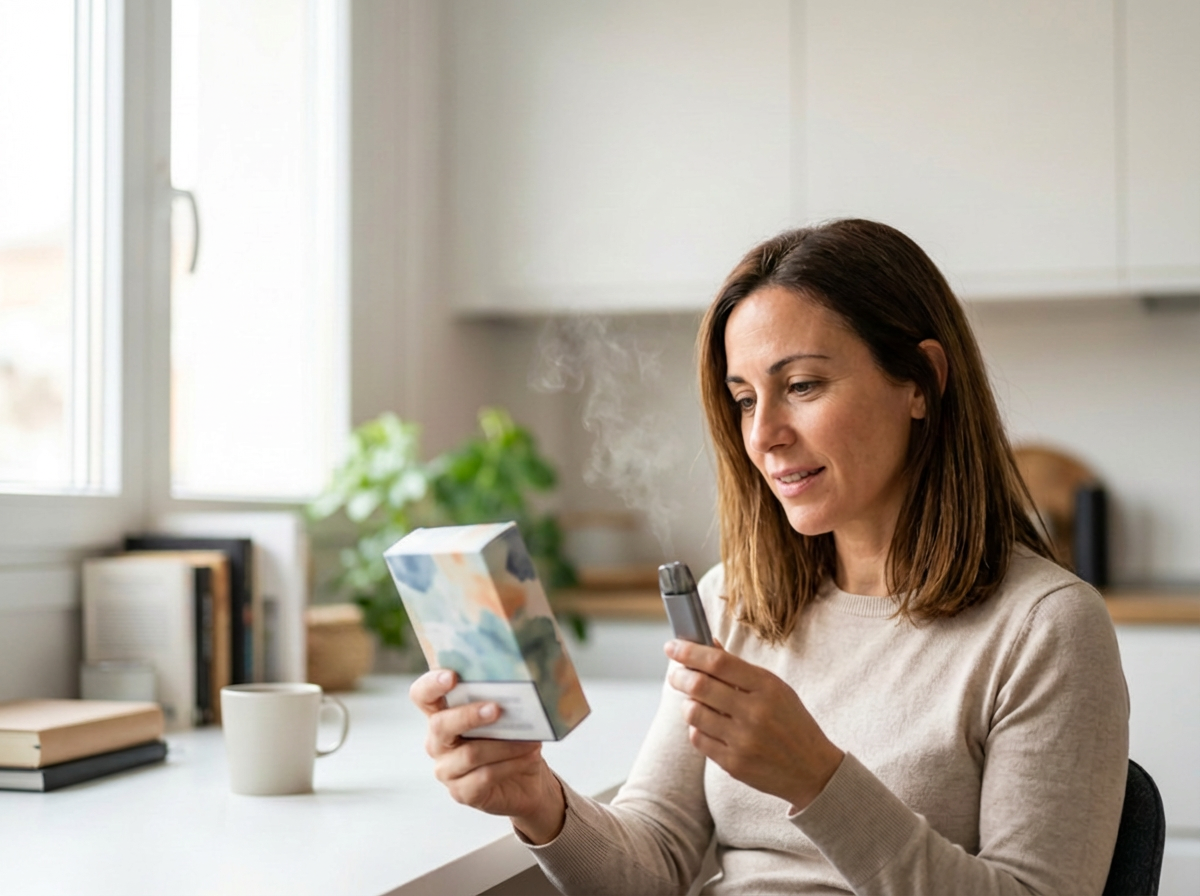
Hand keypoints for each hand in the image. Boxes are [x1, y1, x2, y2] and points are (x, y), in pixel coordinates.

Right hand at [410, 669, 566, 842]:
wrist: (526, 782)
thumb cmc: (511, 740)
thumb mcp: (505, 717)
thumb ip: (498, 700)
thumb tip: (512, 685)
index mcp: (442, 714)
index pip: (422, 695)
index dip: (431, 684)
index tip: (452, 676)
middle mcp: (437, 742)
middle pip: (440, 725)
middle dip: (469, 715)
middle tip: (497, 709)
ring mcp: (446, 770)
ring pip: (470, 753)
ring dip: (504, 744)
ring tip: (530, 738)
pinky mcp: (461, 792)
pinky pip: (484, 776)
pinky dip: (511, 764)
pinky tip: (529, 756)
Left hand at [665, 639, 843, 811]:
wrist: (813, 770)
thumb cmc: (791, 722)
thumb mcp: (775, 689)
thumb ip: (739, 669)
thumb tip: (707, 645)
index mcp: (767, 687)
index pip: (718, 663)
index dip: (689, 652)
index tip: (672, 646)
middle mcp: (755, 713)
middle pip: (699, 685)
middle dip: (679, 676)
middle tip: (676, 675)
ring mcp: (743, 740)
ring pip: (693, 713)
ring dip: (688, 703)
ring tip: (696, 702)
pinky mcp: (734, 764)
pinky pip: (698, 739)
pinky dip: (696, 728)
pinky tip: (707, 725)